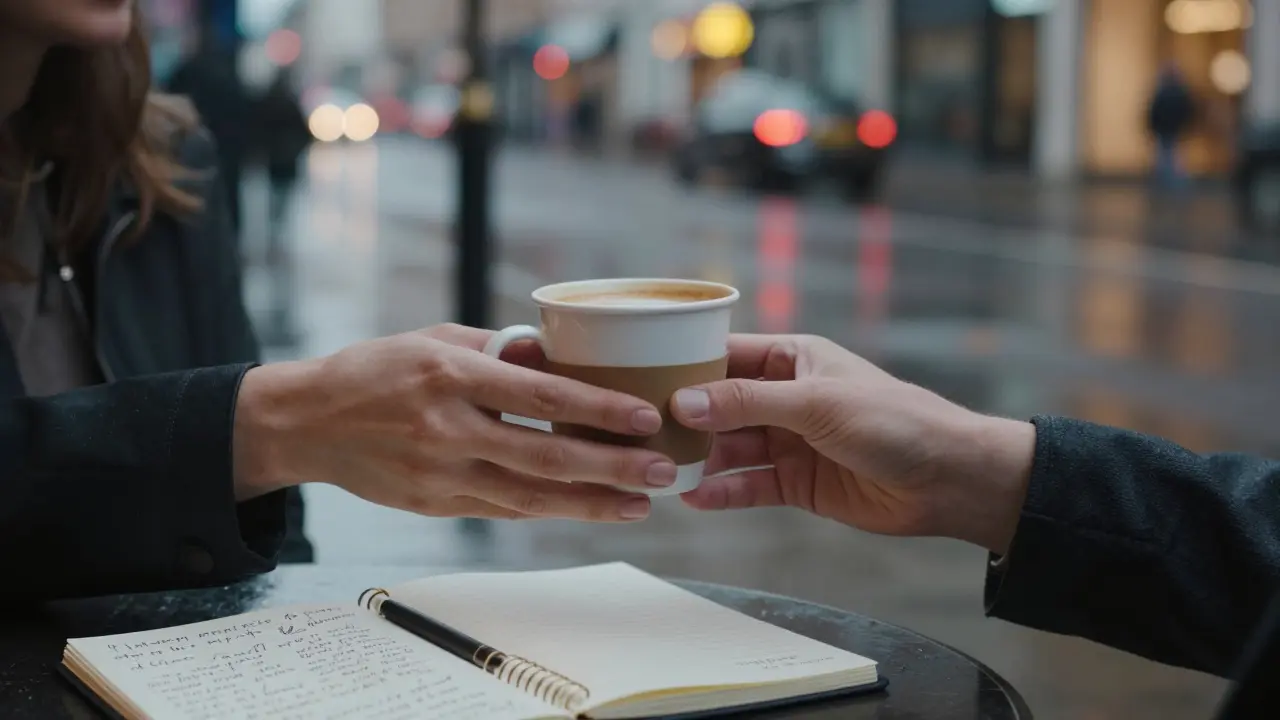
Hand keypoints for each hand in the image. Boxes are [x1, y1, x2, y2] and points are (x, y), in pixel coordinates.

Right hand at [233, 324, 677, 521]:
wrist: (307, 421)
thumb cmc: (378, 369)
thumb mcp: (436, 338)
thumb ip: (500, 351)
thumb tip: (562, 359)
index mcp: (450, 376)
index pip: (539, 396)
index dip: (598, 410)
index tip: (645, 418)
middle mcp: (446, 429)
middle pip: (544, 456)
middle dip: (611, 467)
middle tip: (663, 472)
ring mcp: (439, 474)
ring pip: (529, 497)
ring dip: (590, 503)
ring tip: (641, 503)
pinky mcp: (434, 504)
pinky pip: (503, 510)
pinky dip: (550, 511)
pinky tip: (589, 509)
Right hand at [670, 335, 1035, 554]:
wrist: (949, 479)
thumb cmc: (894, 421)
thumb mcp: (815, 403)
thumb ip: (748, 402)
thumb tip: (684, 402)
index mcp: (793, 358)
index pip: (726, 356)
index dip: (685, 367)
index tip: (640, 379)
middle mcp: (786, 397)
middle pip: (720, 405)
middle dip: (684, 420)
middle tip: (640, 434)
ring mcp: (789, 442)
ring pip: (730, 448)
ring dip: (699, 459)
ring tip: (658, 470)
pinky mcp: (796, 483)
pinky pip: (749, 485)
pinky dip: (723, 492)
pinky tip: (694, 499)